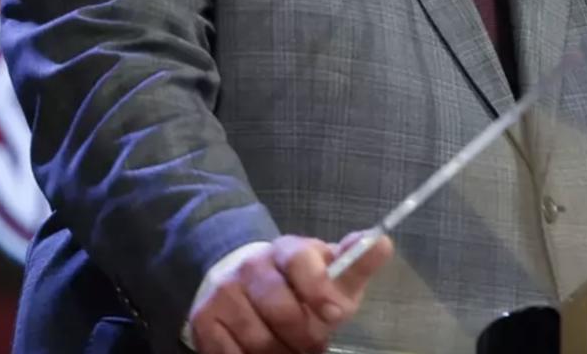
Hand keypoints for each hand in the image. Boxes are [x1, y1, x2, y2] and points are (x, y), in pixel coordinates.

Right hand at [188, 231, 392, 353]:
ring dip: (279, 352)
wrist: (244, 283)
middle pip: (281, 311)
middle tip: (310, 343)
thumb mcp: (331, 275)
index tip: (334, 314)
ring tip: (286, 347)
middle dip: (303, 337)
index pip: (300, 262)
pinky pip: (231, 353)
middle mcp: (251, 266)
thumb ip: (354, 265)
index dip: (318, 289)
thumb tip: (382, 243)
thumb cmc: (299, 287)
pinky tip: (259, 350)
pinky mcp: (205, 318)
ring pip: (258, 339)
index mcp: (287, 251)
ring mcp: (225, 291)